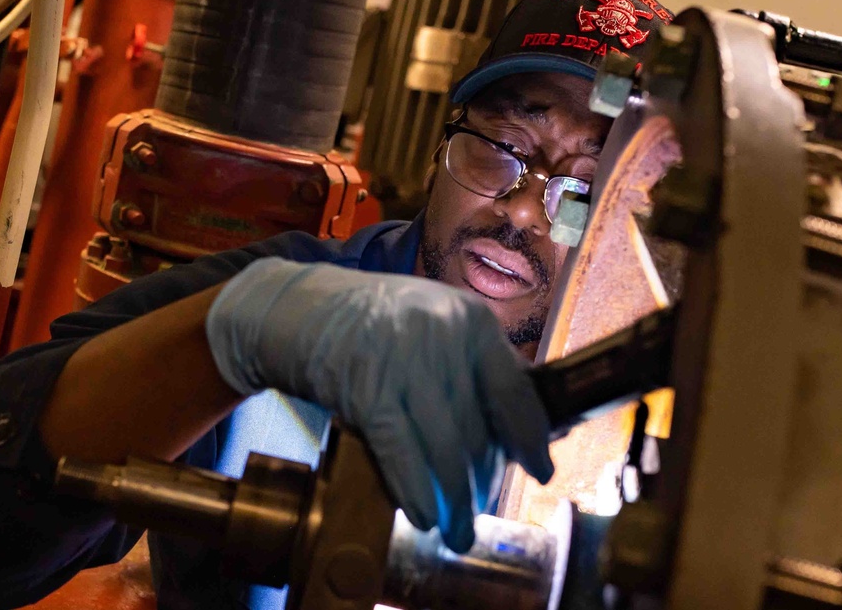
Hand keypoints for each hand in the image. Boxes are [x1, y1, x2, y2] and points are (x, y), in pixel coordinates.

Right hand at [206, 258, 553, 551]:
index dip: (530, 441)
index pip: (515, 392)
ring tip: (458, 532)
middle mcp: (442, 338)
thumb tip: (523, 427)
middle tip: (478, 511)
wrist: (300, 309)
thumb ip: (478, 364)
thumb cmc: (378, 322)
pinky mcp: (366, 391)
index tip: (541, 472)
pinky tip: (424, 517)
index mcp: (470, 320)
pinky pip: (401, 456)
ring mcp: (403, 363)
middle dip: (481, 482)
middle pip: (478, 431)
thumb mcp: (438, 322)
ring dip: (455, 502)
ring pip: (445, 451)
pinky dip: (416, 494)